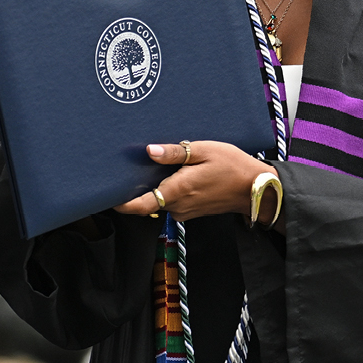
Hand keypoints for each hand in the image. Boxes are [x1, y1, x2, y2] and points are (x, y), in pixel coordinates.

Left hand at [114, 141, 275, 223]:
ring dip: (159, 186)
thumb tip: (150, 151)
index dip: (121, 203)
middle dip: (141, 185)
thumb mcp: (205, 151)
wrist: (256, 188)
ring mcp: (185, 211)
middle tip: (138, 166)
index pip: (140, 205)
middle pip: (148, 199)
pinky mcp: (191, 211)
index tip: (106, 197)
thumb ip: (176, 153)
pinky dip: (171, 189)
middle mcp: (178, 205)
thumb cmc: (233, 167)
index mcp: (178, 190)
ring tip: (166, 165)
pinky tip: (181, 174)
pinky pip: (173, 201)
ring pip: (161, 199)